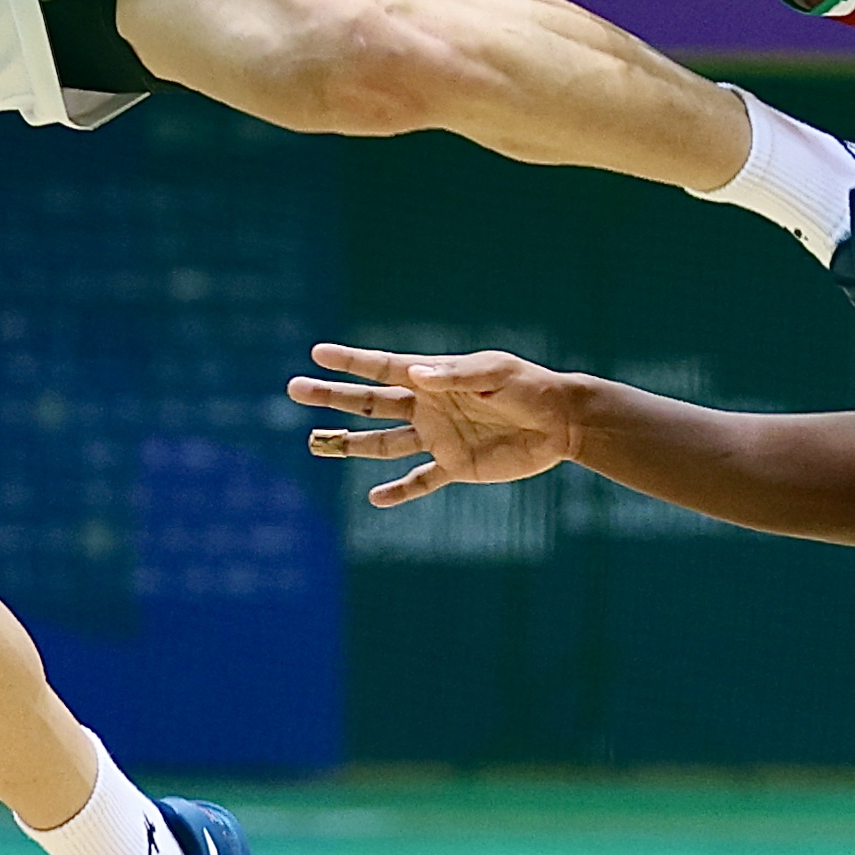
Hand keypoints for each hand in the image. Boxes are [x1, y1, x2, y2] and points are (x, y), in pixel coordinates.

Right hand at [292, 338, 590, 508]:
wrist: (562, 422)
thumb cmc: (530, 386)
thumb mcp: (496, 372)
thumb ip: (455, 375)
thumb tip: (414, 373)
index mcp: (433, 378)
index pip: (382, 367)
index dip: (349, 361)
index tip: (316, 354)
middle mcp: (428, 407)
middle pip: (370, 403)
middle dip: (332, 397)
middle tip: (292, 389)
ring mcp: (439, 438)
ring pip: (384, 443)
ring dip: (351, 445)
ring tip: (316, 445)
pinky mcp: (456, 466)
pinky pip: (421, 481)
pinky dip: (399, 492)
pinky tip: (376, 500)